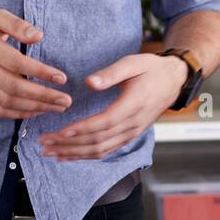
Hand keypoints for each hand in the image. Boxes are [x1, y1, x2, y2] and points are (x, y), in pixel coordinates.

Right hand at [0, 8, 71, 119]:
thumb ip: (17, 24)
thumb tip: (39, 36)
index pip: (16, 63)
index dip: (39, 72)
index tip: (61, 78)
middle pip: (13, 87)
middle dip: (42, 96)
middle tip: (66, 100)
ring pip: (7, 102)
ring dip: (34, 108)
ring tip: (57, 108)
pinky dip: (18, 114)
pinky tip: (37, 111)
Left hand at [38, 53, 187, 160]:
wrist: (174, 80)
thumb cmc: (151, 68)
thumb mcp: (133, 63)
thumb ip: (111, 73)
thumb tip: (89, 83)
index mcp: (133, 105)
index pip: (104, 123)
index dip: (81, 130)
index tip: (59, 132)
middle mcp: (133, 124)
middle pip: (98, 141)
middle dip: (69, 145)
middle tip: (44, 144)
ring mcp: (132, 132)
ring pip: (101, 150)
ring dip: (75, 153)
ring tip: (51, 153)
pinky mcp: (130, 135)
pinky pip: (107, 150)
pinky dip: (87, 155)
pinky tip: (70, 155)